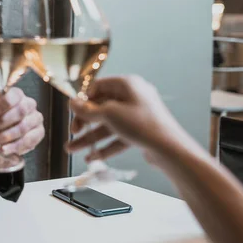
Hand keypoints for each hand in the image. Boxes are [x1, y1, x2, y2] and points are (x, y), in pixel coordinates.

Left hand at [0, 87, 44, 154]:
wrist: (0, 135)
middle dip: (2, 124)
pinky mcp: (39, 132)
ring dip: (6, 137)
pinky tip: (4, 149)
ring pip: (23, 127)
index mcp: (17, 95)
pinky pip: (28, 140)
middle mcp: (30, 104)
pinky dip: (14, 146)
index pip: (13, 96)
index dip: (1, 105)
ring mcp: (36, 118)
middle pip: (20, 111)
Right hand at [65, 75, 195, 163]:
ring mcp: (137, 115)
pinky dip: (104, 146)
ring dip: (90, 138)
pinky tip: (91, 157)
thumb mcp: (109, 114)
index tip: (73, 112)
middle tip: (73, 133)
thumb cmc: (143, 125)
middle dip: (84, 123)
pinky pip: (117, 136)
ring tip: (73, 150)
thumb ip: (87, 110)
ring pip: (107, 125)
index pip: (98, 87)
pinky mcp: (140, 131)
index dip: (83, 99)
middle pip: (101, 107)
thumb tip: (72, 103)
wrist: (170, 149)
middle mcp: (132, 97)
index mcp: (127, 84)